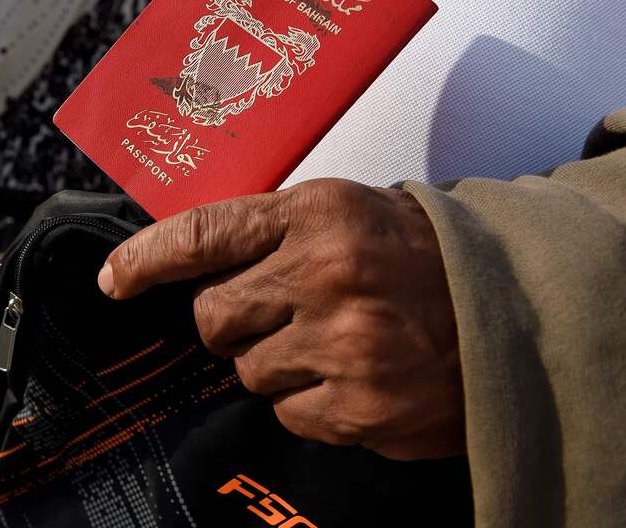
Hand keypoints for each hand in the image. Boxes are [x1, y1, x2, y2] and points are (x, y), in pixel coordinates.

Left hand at [99, 179, 462, 460]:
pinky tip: (352, 375)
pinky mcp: (360, 406)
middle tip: (281, 309)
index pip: (204, 234)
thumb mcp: (342, 212)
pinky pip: (287, 413)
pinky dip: (310, 400)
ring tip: (334, 339)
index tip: (114, 278)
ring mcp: (344, 345)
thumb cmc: (415, 255)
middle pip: (212, 316)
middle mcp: (325, 275)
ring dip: (276, 361)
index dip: (146, 259)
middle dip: (232, 319)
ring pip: (247, 370)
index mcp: (315, 214)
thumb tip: (183, 264)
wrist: (511, 309)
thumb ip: (266, 231)